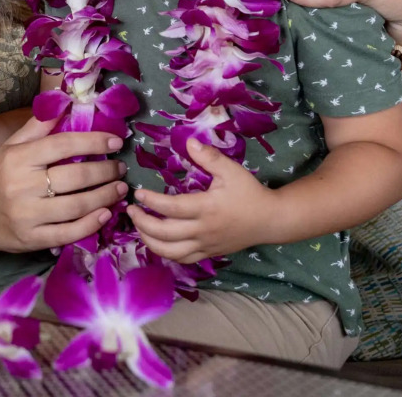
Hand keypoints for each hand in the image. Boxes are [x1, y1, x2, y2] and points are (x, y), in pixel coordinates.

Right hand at [0, 113, 127, 254]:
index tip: (115, 141)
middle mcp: (22, 186)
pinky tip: (105, 214)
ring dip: (105, 197)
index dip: (93, 141)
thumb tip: (64, 105)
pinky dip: (91, 224)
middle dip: (105, 171)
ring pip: (77, 206)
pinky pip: (69, 232)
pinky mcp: (32, 239)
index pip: (62, 145)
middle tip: (120, 169)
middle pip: (75, 177)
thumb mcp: (9, 148)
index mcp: (18, 158)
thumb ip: (36, 128)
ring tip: (119, 189)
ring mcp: (27, 215)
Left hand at [126, 141, 277, 263]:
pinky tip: (156, 242)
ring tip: (139, 227)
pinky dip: (165, 253)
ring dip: (149, 241)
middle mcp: (202, 230)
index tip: (137, 193)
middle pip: (163, 233)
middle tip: (130, 211)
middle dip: (141, 223)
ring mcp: (205, 245)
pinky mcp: (208, 253)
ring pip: (170, 252)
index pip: (170, 208)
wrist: (270, 220)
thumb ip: (209, 157)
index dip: (150, 201)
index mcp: (206, 209)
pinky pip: (182, 259)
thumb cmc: (250, 193)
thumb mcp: (231, 170)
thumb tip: (189, 141)